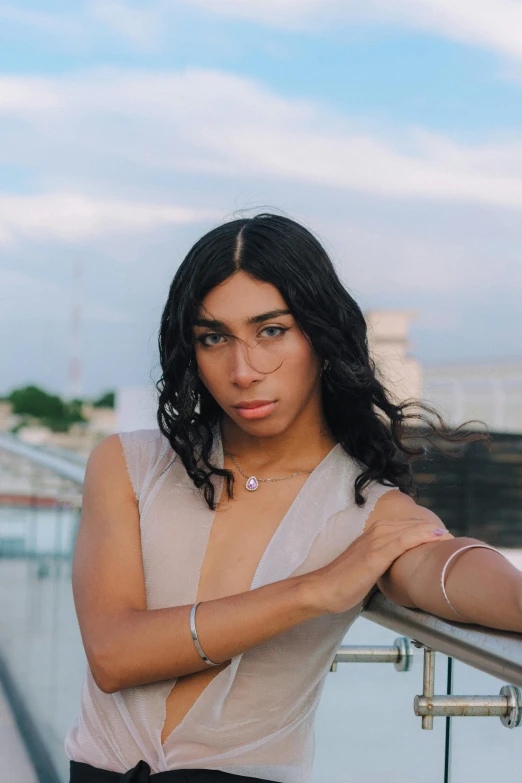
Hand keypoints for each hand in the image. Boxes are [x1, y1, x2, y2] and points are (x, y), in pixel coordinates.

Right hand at [304, 515, 449, 613]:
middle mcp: (376, 532)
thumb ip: (384, 561)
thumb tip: (401, 568)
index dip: (426, 530)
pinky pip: (402, 541)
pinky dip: (421, 536)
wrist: (323, 589)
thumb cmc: (343, 582)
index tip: (444, 538)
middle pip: (411, 525)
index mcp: (375, 534)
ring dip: (432, 530)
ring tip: (450, 534)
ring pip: (409, 529)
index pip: (407, 526)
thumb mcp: (368, 567)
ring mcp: (375, 542)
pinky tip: (435, 536)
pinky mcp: (375, 555)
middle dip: (434, 529)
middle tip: (454, 538)